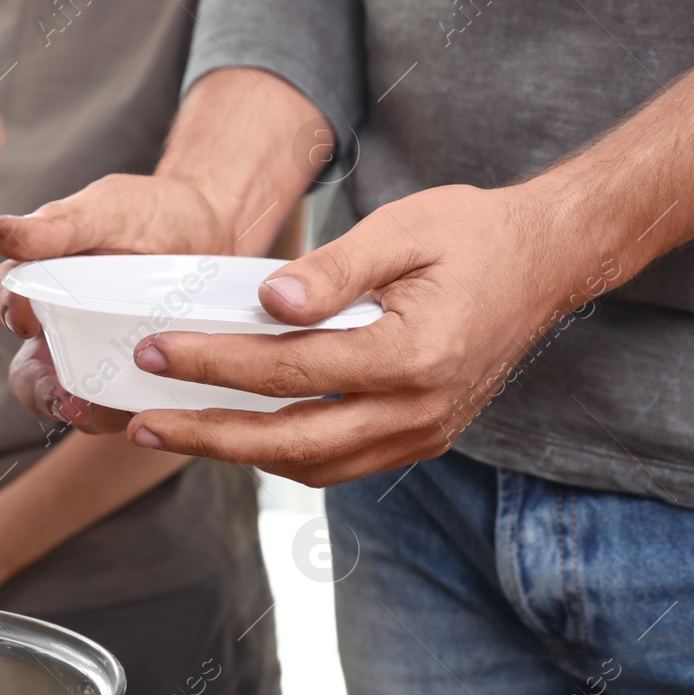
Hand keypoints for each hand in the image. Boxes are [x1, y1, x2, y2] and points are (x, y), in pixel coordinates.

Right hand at [0, 175, 233, 433]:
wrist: (215, 225)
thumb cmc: (148, 212)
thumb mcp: (104, 209)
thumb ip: (56, 225)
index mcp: (41, 281)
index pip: (5, 299)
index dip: (9, 310)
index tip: (29, 315)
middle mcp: (61, 327)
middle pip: (29, 371)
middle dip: (38, 389)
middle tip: (58, 395)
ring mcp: (100, 357)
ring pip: (74, 399)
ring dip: (81, 412)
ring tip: (94, 412)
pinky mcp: (140, 377)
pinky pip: (125, 407)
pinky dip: (128, 413)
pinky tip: (145, 410)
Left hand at [119, 182, 594, 485]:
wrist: (548, 262)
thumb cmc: (474, 234)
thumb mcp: (403, 228)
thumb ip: (331, 269)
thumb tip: (265, 301)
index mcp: (413, 355)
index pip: (289, 369)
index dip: (215, 364)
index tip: (156, 353)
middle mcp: (419, 410)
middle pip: (292, 443)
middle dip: (209, 435)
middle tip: (145, 421)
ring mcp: (424, 433)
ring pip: (313, 466)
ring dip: (241, 453)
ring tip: (178, 429)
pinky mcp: (422, 437)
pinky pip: (339, 463)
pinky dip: (284, 453)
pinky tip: (241, 430)